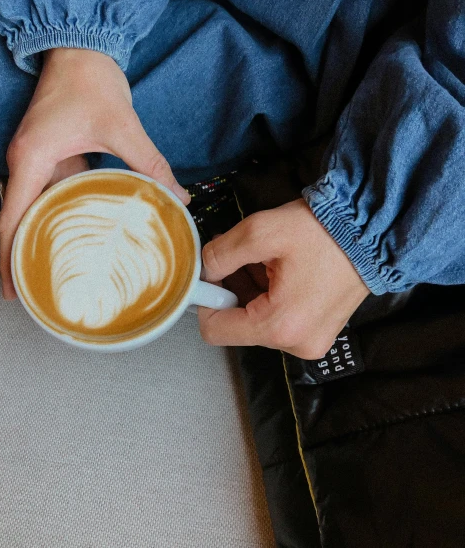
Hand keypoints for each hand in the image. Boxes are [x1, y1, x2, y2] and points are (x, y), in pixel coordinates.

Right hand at [0, 47, 189, 299]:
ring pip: (31, 209)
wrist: (79, 47)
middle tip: (38, 293)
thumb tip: (178, 198)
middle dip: (22, 257)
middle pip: (15, 221)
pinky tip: (74, 234)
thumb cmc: (91, 82)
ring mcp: (36, 160)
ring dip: (38, 239)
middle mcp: (25, 163)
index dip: (10, 258)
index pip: (12, 218)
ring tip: (53, 273)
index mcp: (32, 159)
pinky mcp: (50, 155)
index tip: (15, 290)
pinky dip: (55, 216)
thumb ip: (150, 163)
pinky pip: (48, 193)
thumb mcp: (122, 126)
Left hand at [198, 199, 369, 358]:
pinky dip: (270, 296)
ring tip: (265, 258)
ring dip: (251, 291)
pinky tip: (279, 268)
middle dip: (232, 290)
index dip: (205, 300)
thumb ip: (220, 254)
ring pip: (257, 321)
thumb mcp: (261, 231)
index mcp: (280, 326)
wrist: (373, 230)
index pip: (215, 331)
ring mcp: (311, 342)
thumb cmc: (322, 231)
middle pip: (237, 326)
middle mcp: (296, 344)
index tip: (211, 273)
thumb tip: (204, 271)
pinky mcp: (320, 332)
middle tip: (240, 256)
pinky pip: (279, 319)